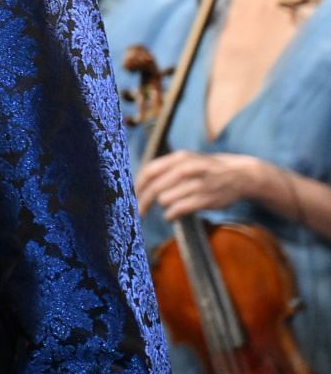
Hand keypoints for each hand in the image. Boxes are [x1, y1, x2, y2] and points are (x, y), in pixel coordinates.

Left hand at [135, 150, 274, 219]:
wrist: (240, 175)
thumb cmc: (206, 169)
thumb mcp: (187, 160)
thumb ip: (165, 169)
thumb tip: (139, 184)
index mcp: (180, 157)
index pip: (150, 171)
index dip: (138, 185)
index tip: (133, 195)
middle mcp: (188, 169)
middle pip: (154, 187)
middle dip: (143, 201)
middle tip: (140, 211)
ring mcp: (198, 184)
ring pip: (165, 199)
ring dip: (162, 207)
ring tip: (166, 208)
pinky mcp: (206, 199)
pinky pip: (179, 209)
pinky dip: (170, 215)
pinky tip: (170, 216)